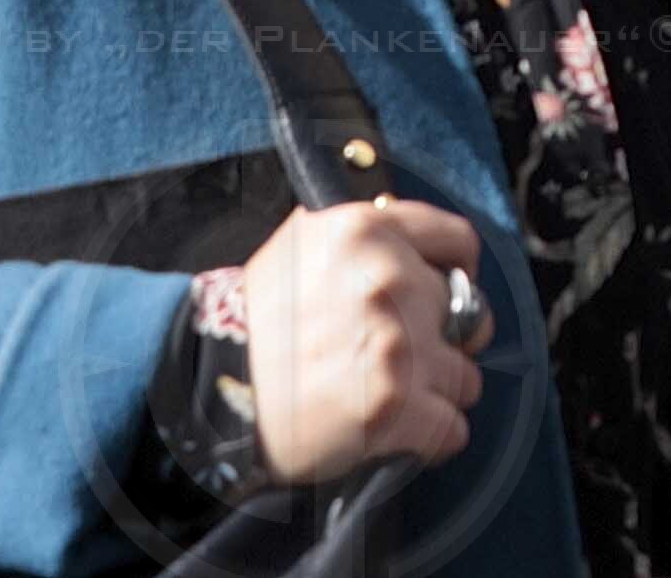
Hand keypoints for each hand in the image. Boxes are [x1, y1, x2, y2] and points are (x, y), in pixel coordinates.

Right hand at [235, 197, 483, 485]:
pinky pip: (451, 427)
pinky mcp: (393, 407)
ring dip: (436, 393)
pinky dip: (433, 438)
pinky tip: (400, 434)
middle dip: (440, 341)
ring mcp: (396, 346)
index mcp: (368, 232)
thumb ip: (368, 240)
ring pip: (464, 376)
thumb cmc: (253, 324)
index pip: (459, 242)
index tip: (448, 292)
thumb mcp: (302, 247)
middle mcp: (390, 281)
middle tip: (398, 358)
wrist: (203, 390)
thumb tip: (422, 252)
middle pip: (466, 315)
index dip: (456, 273)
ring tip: (389, 398)